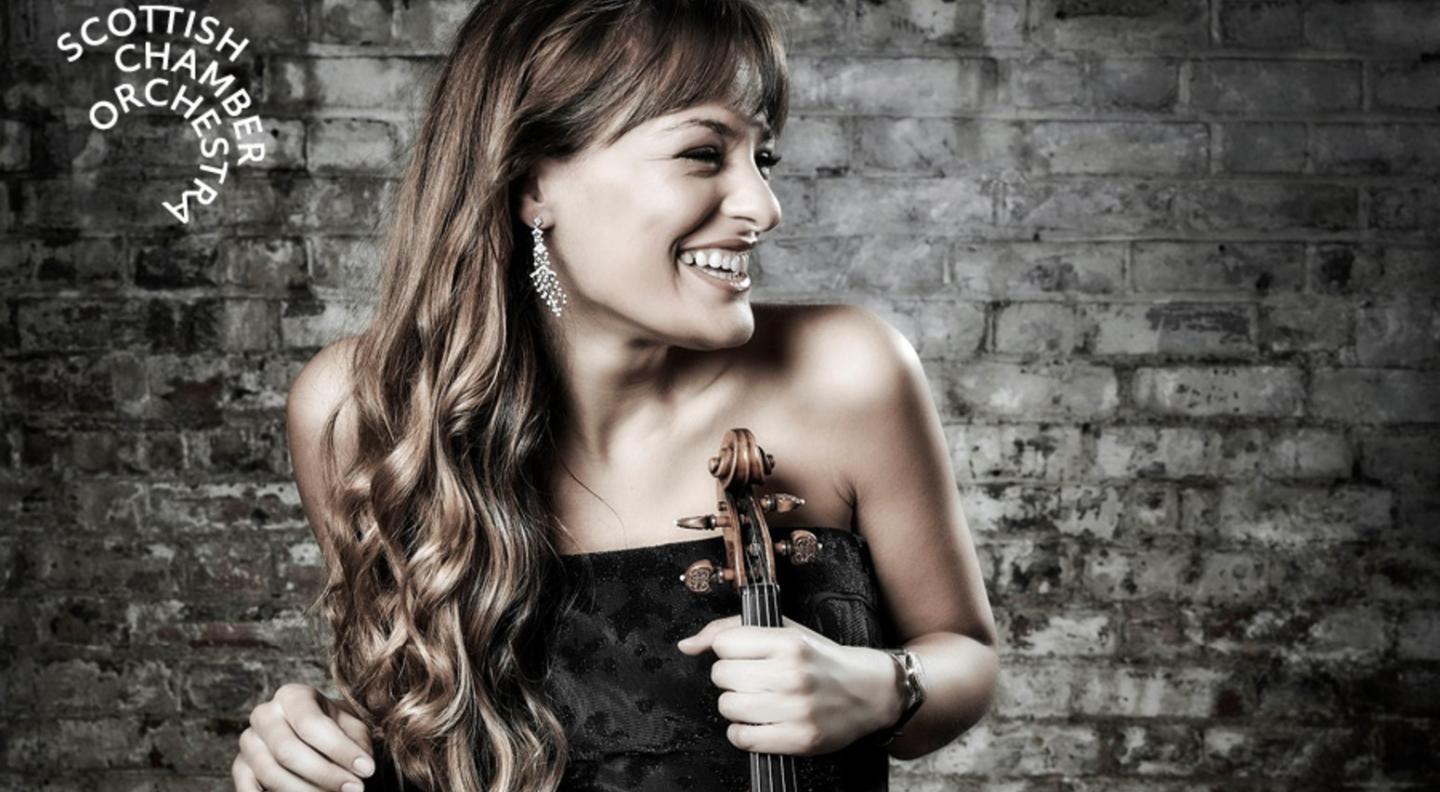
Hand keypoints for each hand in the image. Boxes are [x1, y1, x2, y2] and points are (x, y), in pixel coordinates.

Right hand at [232, 683, 377, 791]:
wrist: (312, 735)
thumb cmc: (336, 729)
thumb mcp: (352, 727)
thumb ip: (357, 743)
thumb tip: (362, 768)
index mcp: (292, 696)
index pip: (312, 724)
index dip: (340, 750)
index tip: (367, 770)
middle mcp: (264, 714)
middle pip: (288, 751)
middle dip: (325, 774)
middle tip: (354, 789)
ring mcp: (248, 741)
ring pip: (271, 774)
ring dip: (306, 791)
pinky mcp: (239, 767)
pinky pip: (248, 789)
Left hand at [676, 614, 900, 756]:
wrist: (869, 692)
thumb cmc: (821, 660)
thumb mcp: (784, 631)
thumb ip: (732, 630)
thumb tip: (686, 645)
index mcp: (789, 642)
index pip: (724, 644)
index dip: (729, 651)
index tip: (744, 656)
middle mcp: (792, 674)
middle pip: (722, 676)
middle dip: (731, 678)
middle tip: (752, 680)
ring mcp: (796, 709)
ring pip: (728, 707)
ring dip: (736, 705)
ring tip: (757, 700)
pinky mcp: (799, 739)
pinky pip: (742, 738)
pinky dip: (743, 732)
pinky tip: (759, 722)